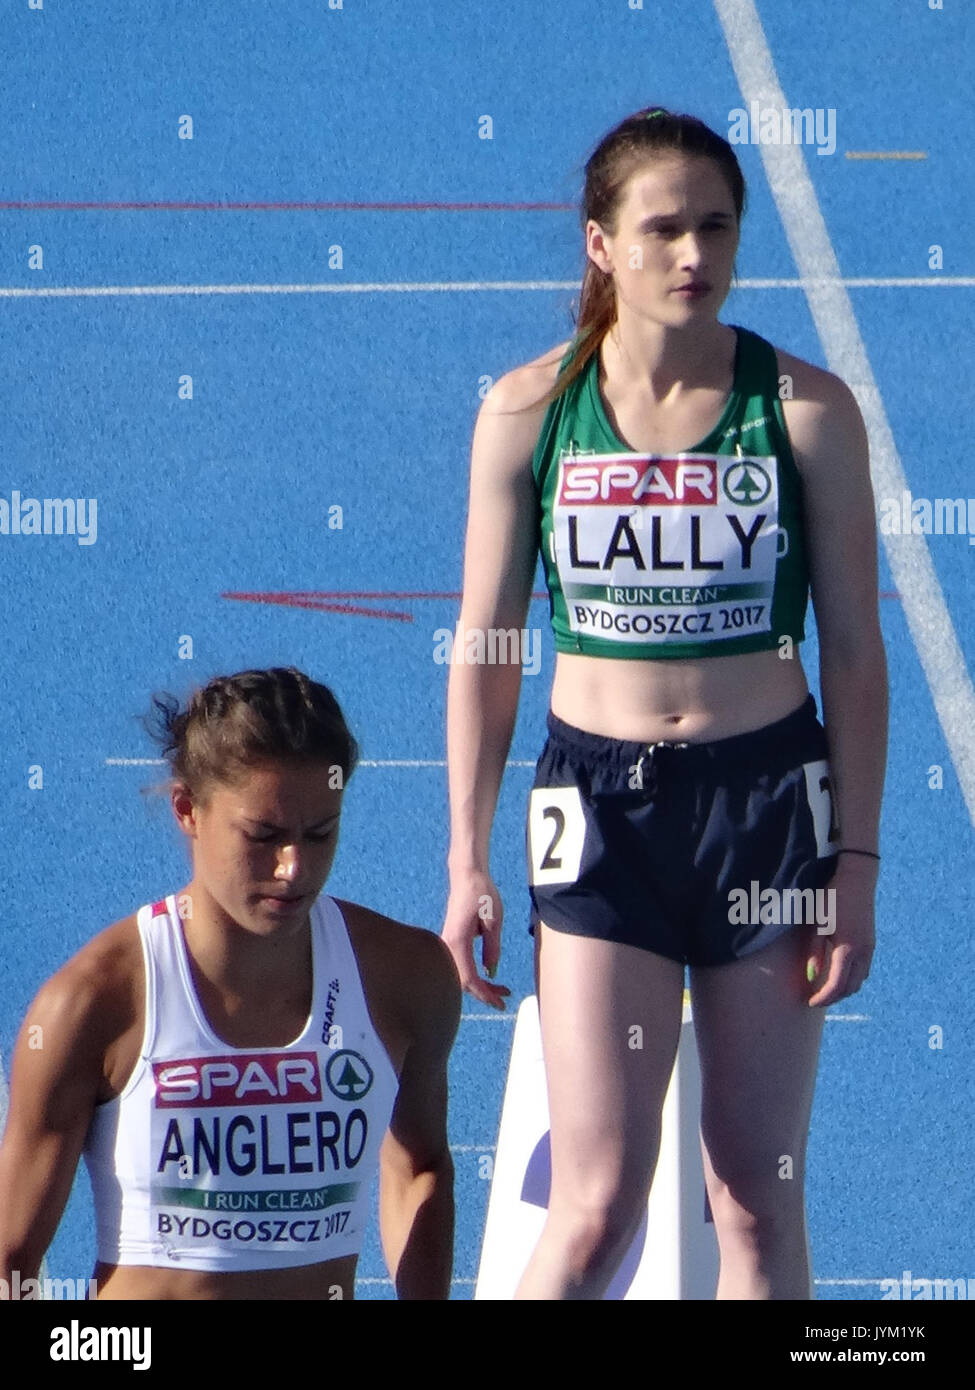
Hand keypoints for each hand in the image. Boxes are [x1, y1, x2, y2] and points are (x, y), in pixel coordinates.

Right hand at [441, 869, 510, 1010]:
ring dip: (480, 985)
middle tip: (504, 997)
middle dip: (484, 993)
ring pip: (461, 974)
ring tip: (501, 988)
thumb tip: (490, 973)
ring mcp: (447, 944)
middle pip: (463, 981)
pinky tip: (488, 976)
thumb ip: (492, 948)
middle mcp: (448, 945)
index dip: (485, 994)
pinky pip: (460, 965)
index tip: (501, 1002)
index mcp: (457, 941)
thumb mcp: (494, 921)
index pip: (469, 979)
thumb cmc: (481, 894)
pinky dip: (474, 974)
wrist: (467, 876)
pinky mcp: (451, 941)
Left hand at [806, 858, 876, 1006]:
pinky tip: (839, 973)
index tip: (810, 1002)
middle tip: (816, 998)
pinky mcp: (871, 942)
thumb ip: (815, 952)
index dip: (823, 998)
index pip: (836, 985)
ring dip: (844, 989)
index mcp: (847, 949)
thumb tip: (811, 976)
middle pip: (850, 987)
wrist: (857, 878)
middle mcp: (863, 952)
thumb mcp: (818, 924)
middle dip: (834, 997)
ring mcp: (870, 948)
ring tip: (826, 988)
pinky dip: (852, 978)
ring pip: (860, 980)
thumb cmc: (832, 897)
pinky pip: (864, 969)